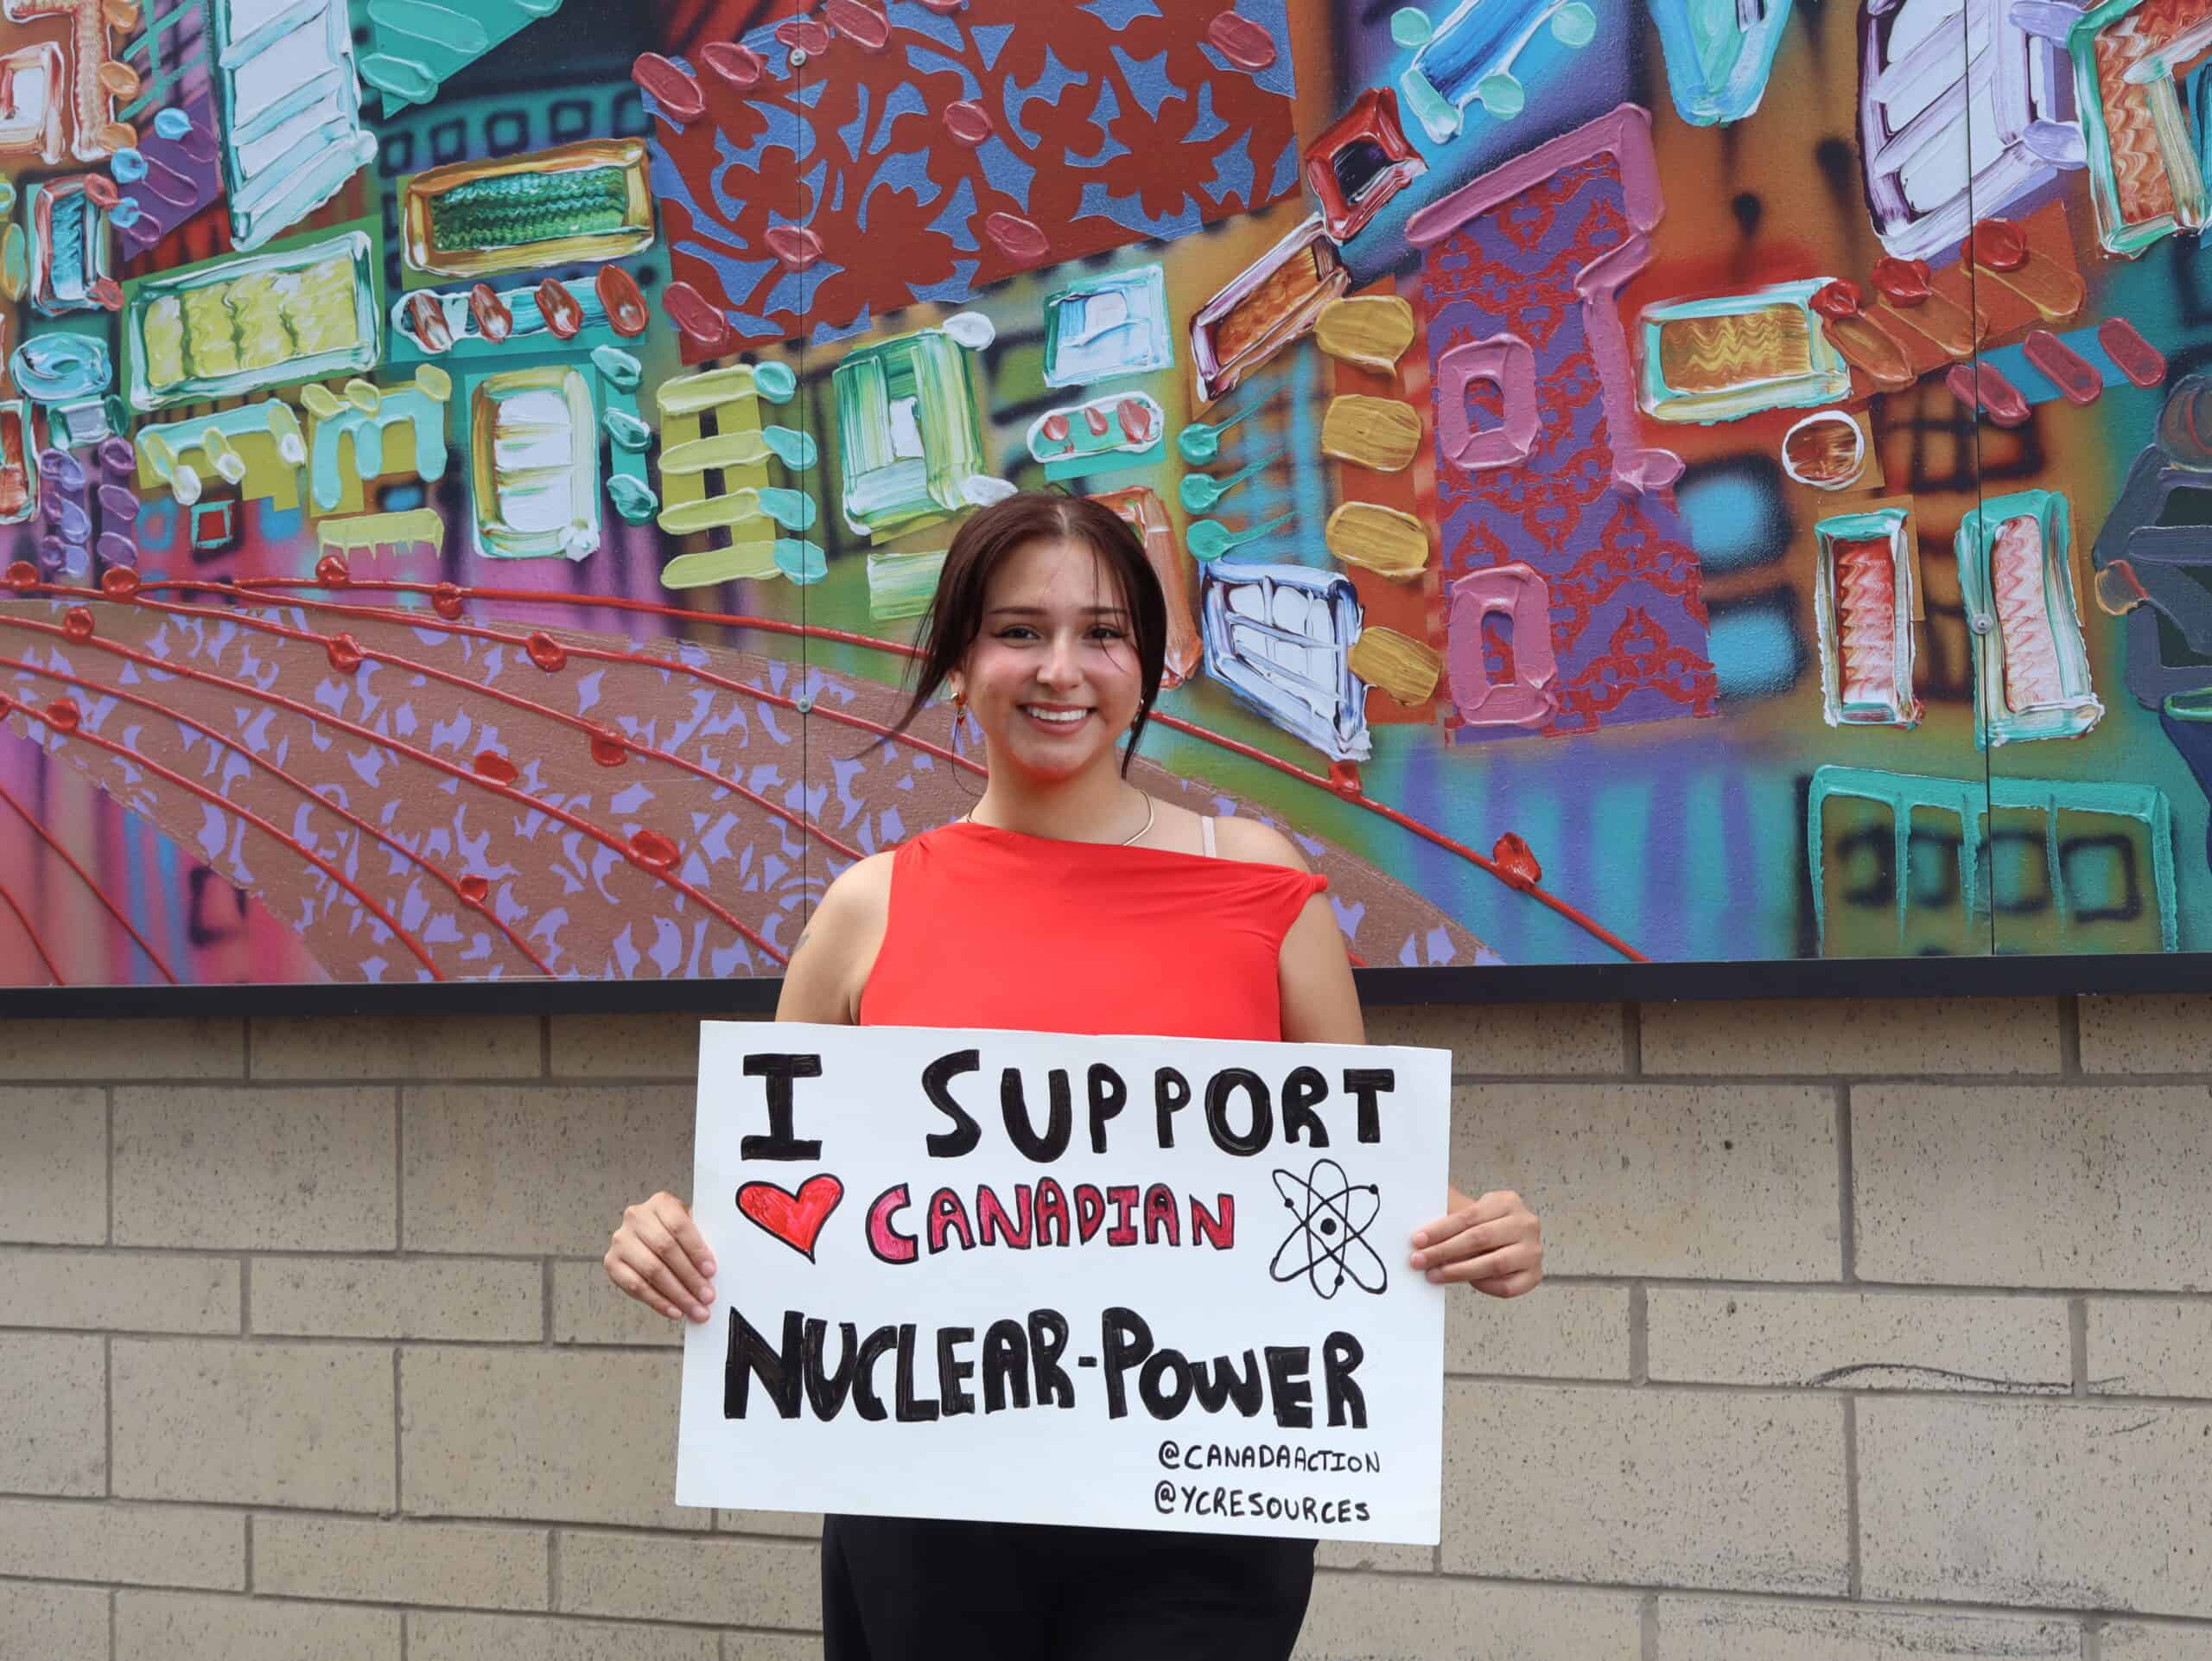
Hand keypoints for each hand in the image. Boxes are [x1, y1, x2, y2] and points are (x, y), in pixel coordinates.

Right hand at [606, 1191, 718, 1322]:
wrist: (647, 1236)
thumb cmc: (675, 1233)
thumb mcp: (690, 1227)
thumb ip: (701, 1241)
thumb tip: (713, 1271)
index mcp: (660, 1203)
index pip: (679, 1225)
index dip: (696, 1250)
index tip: (711, 1271)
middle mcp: (636, 1217)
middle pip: (666, 1249)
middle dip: (690, 1277)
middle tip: (706, 1297)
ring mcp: (621, 1240)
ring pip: (652, 1270)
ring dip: (677, 1294)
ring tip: (694, 1308)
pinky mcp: (611, 1262)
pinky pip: (636, 1286)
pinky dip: (658, 1302)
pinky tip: (674, 1310)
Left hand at [1409, 1187, 1541, 1297]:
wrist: (1505, 1238)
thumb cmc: (1480, 1225)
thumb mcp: (1466, 1212)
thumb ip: (1447, 1216)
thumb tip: (1414, 1227)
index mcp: (1508, 1201)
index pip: (1469, 1216)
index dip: (1441, 1229)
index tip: (1417, 1240)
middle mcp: (1526, 1223)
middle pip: (1480, 1239)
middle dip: (1444, 1251)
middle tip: (1419, 1260)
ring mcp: (1533, 1250)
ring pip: (1493, 1264)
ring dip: (1458, 1271)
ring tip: (1434, 1275)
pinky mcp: (1534, 1275)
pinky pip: (1506, 1286)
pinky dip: (1484, 1286)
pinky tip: (1467, 1282)